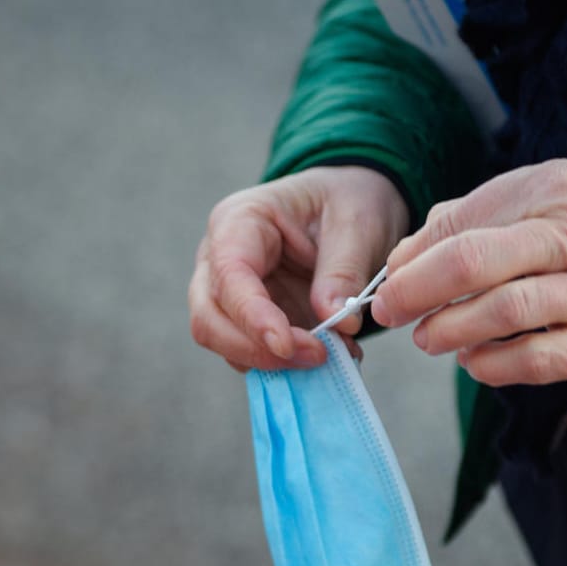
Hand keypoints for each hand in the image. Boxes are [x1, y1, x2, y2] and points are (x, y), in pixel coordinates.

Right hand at [189, 165, 408, 369]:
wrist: (349, 204)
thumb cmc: (347, 200)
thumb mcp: (358, 223)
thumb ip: (343, 271)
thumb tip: (337, 322)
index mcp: (240, 221)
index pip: (229, 275)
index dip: (252, 316)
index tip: (288, 346)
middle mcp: (219, 258)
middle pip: (208, 317)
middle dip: (255, 348)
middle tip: (316, 357)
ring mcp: (227, 292)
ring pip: (222, 341)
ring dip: (271, 361)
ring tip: (331, 357)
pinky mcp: (247, 319)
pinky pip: (250, 351)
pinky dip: (284, 364)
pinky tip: (326, 357)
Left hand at [371, 159, 566, 385]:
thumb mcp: (537, 195)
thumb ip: (469, 219)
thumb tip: (402, 259)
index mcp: (549, 193)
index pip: (461, 226)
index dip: (413, 261)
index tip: (388, 286)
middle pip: (474, 264)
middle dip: (418, 293)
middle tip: (391, 313)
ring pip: (504, 312)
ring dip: (451, 330)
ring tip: (429, 339)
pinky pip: (541, 360)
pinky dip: (495, 364)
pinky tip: (473, 361)